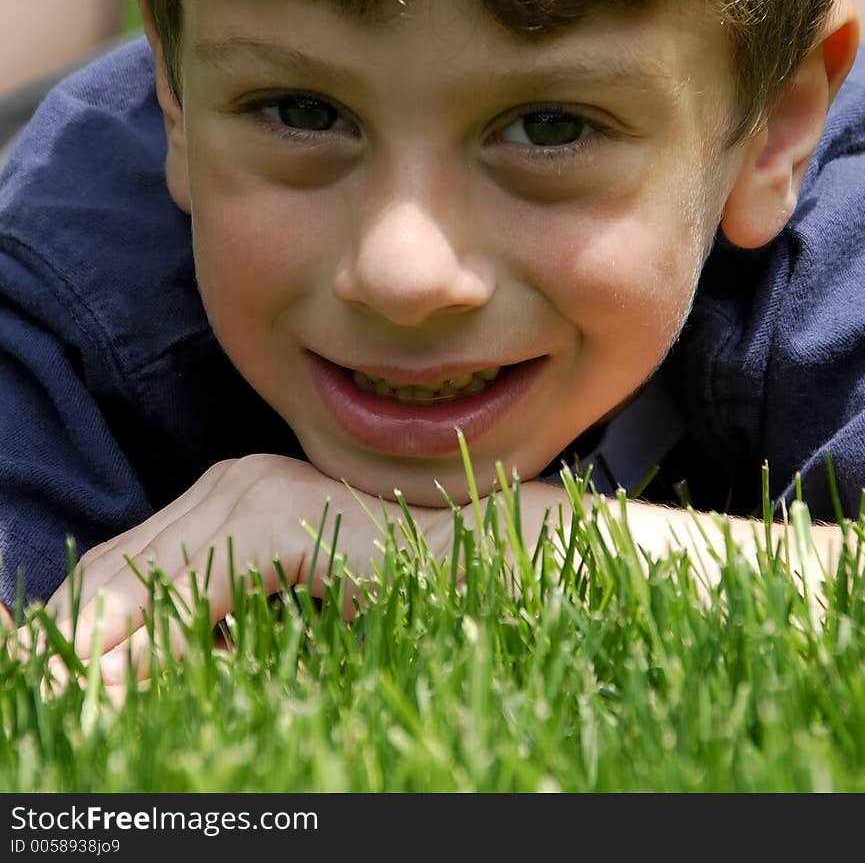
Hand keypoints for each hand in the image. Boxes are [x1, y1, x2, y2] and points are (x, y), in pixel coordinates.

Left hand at [41, 454, 459, 684]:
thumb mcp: (283, 616)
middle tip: (54, 704)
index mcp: (230, 497)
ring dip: (105, 651)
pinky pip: (196, 587)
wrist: (489, 562)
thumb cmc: (398, 594)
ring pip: (142, 578)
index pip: (121, 566)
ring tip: (82, 708)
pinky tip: (137, 685)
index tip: (53, 682)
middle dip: (78, 642)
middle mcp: (231, 479)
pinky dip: (160, 641)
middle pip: (115, 567)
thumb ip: (216, 628)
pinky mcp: (279, 516)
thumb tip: (131, 679)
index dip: (80, 630)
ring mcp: (254, 488)